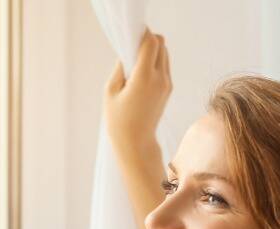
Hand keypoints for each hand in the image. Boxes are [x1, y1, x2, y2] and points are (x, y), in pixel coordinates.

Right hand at [103, 29, 171, 150]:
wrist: (136, 142)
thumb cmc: (118, 119)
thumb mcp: (111, 91)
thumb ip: (121, 67)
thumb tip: (128, 52)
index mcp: (144, 77)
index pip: (151, 43)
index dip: (142, 34)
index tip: (130, 36)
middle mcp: (160, 78)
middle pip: (161, 44)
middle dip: (147, 41)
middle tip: (131, 49)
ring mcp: (167, 84)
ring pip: (165, 53)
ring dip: (152, 51)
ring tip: (135, 63)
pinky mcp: (168, 89)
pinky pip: (164, 65)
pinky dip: (155, 61)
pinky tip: (140, 72)